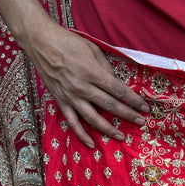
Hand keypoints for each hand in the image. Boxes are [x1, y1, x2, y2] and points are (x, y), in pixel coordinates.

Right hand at [26, 21, 148, 146]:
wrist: (40, 42)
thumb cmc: (68, 42)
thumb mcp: (92, 49)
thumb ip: (105, 68)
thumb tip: (116, 84)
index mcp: (92, 72)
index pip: (118, 90)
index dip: (133, 100)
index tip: (144, 108)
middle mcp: (82, 87)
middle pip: (110, 105)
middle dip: (128, 115)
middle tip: (140, 122)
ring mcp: (71, 96)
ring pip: (93, 118)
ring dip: (108, 129)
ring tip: (121, 137)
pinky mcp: (61, 102)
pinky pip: (72, 122)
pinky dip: (81, 135)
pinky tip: (91, 144)